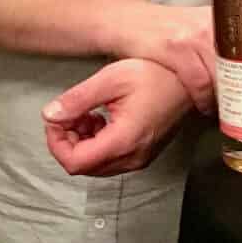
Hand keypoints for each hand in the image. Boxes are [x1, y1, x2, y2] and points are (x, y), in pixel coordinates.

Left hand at [43, 59, 192, 176]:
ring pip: (97, 166)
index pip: (75, 162)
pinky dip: (98, 145)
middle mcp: (133, 157)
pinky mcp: (145, 154)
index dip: (56, 144)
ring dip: (83, 144)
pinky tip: (102, 121)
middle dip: (68, 143)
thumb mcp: (111, 79)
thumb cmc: (157, 75)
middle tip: (69, 115)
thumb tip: (49, 116)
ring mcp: (141, 158)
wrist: (192, 79)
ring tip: (86, 115)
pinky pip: (112, 160)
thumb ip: (77, 100)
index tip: (56, 120)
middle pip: (84, 167)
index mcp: (123, 141)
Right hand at [125, 5, 216, 114]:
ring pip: (220, 75)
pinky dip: (204, 99)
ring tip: (224, 110)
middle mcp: (210, 23)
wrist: (126, 19)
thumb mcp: (197, 25)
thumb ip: (221, 40)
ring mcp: (193, 35)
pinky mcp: (175, 48)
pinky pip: (199, 81)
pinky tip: (204, 106)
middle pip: (239, 63)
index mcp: (220, 16)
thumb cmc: (164, 27)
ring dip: (224, 98)